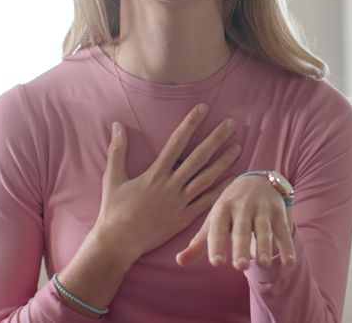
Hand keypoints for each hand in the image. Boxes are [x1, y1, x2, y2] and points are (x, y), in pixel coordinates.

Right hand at [91, 104, 241, 261]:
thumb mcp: (112, 177)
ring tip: (238, 147)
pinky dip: (221, 190)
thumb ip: (117, 150)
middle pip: (198, 157)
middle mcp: (170, 186)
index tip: (203, 109)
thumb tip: (117, 125)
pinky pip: (207, 203)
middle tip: (231, 123)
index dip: (191, 124)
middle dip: (215, 139)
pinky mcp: (184, 218)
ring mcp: (179, 203)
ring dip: (223, 162)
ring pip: (206, 178)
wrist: (119, 242)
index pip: (176, 142)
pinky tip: (234, 179)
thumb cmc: (113, 210)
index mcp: (155, 174)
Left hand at [174, 175, 295, 269]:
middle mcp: (242, 207)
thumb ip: (199, 243)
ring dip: (264, 246)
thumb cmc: (230, 208)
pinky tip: (289, 262)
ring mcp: (261, 209)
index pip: (218, 228)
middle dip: (241, 246)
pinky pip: (283, 230)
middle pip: (241, 229)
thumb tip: (179, 262)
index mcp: (222, 209)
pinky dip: (287, 246)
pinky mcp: (278, 212)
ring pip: (263, 228)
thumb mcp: (214, 220)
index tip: (217, 263)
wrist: (257, 180)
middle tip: (240, 266)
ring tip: (263, 263)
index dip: (217, 245)